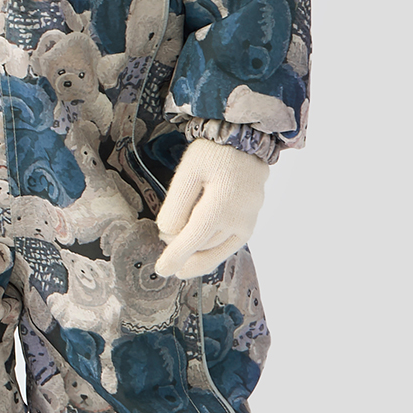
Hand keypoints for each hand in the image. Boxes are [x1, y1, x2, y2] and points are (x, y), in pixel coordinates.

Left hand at [154, 139, 267, 279]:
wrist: (244, 142)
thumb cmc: (212, 153)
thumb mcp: (186, 172)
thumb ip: (176, 205)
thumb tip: (167, 234)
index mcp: (220, 206)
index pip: (193, 240)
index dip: (175, 257)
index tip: (162, 270)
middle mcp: (239, 220)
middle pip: (204, 247)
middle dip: (183, 253)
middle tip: (166, 257)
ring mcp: (248, 223)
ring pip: (217, 250)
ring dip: (198, 256)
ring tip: (180, 258)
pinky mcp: (251, 223)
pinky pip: (230, 246)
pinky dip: (213, 253)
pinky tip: (199, 256)